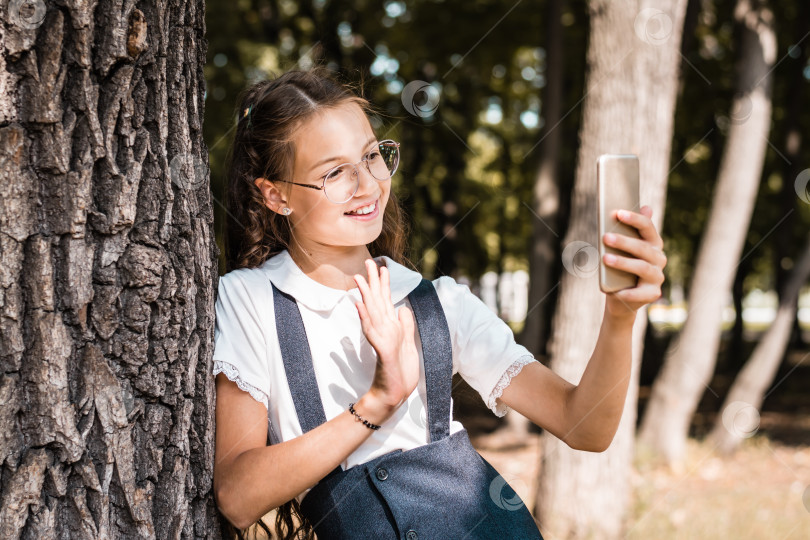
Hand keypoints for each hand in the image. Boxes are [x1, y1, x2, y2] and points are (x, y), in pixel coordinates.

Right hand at [353, 259, 419, 409]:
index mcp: (391, 327)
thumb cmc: (400, 371)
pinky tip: (359, 305)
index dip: (384, 284)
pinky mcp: (382, 350)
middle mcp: (384, 330)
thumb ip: (405, 326)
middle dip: (373, 282)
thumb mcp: (408, 344)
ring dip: (365, 295)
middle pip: (377, 301)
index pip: (386, 301)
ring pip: (372, 312)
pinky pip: (373, 332)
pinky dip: (365, 318)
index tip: (383, 266)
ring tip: (359, 278)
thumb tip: (402, 308)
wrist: (395, 394)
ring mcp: (381, 339)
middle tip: (368, 262)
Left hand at [601, 205, 666, 320]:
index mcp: (653, 243)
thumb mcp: (622, 249)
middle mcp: (659, 258)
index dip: (634, 219)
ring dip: (623, 263)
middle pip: (642, 247)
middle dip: (623, 241)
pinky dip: (627, 292)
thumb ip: (629, 230)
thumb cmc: (620, 267)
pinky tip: (614, 291)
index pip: (647, 227)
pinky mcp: (653, 293)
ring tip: (605, 259)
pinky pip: (640, 293)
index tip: (618, 213)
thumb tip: (646, 207)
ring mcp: (657, 276)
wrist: (620, 296)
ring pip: (641, 267)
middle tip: (605, 237)